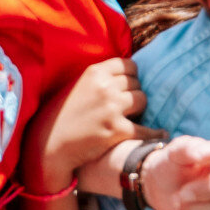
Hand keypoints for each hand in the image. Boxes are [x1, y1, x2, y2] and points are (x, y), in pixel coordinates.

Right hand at [24, 59, 147, 192]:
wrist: (49, 144)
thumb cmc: (60, 116)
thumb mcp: (77, 86)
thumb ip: (99, 78)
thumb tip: (125, 75)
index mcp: (95, 72)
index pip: (129, 65)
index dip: (131, 76)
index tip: (129, 86)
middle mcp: (105, 87)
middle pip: (137, 83)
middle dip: (134, 93)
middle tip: (128, 105)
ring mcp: (112, 108)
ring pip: (143, 100)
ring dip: (139, 109)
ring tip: (133, 117)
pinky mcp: (117, 130)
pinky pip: (145, 129)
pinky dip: (154, 133)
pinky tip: (160, 135)